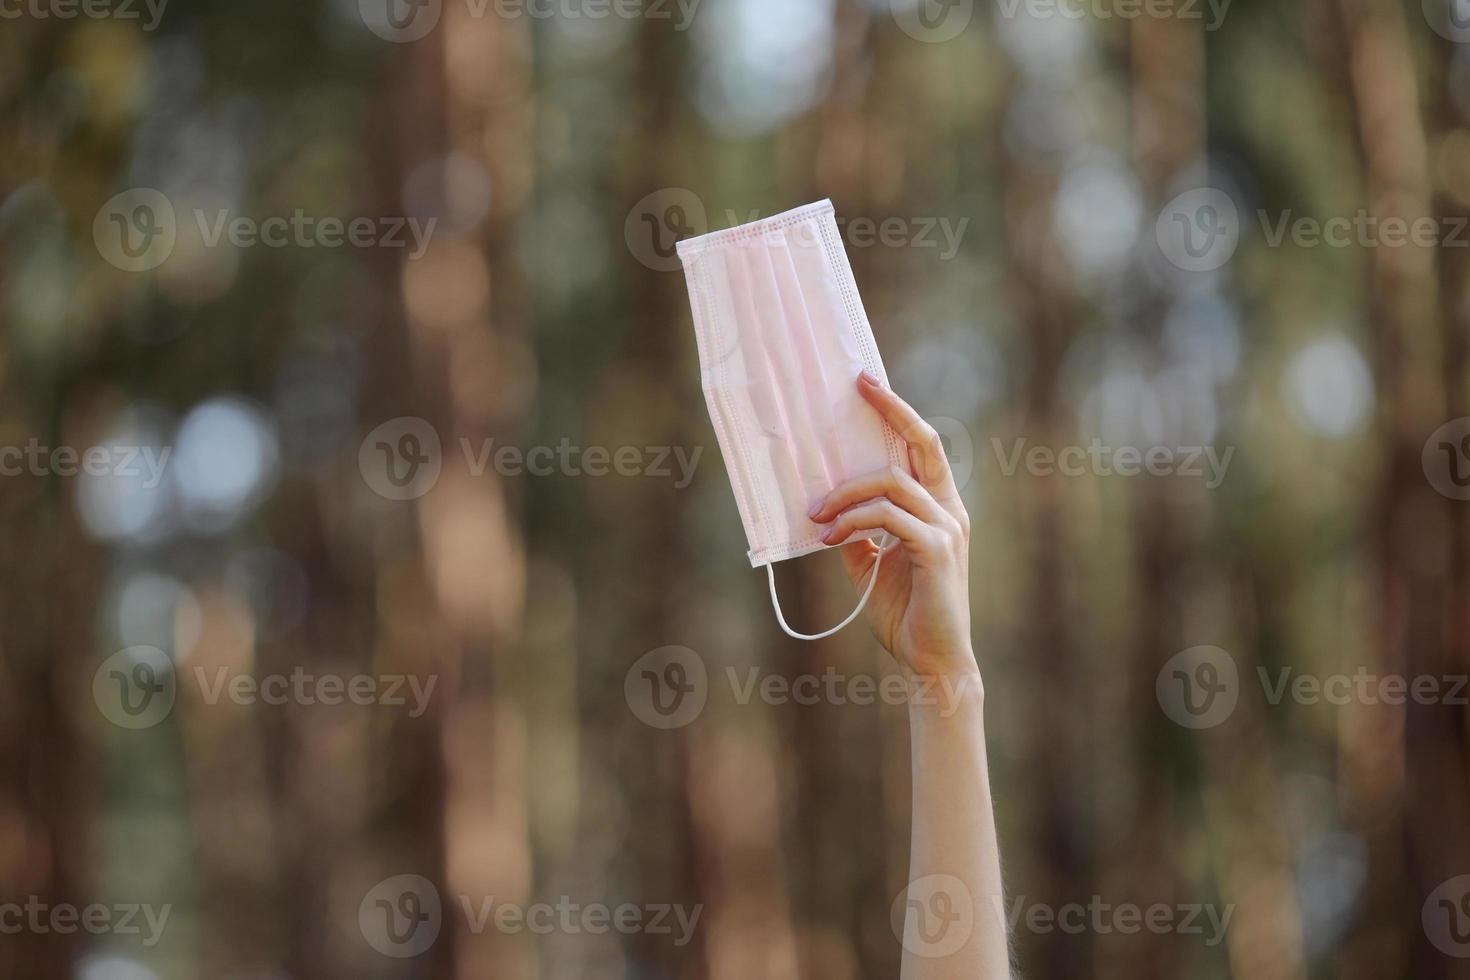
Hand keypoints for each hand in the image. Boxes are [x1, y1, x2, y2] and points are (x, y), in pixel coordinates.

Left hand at [809, 372, 977, 682]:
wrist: (932, 663)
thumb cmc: (908, 615)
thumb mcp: (872, 567)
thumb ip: (857, 535)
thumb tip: (826, 512)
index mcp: (939, 509)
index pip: (922, 447)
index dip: (898, 411)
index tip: (868, 383)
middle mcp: (950, 511)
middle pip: (922, 444)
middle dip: (890, 410)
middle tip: (854, 388)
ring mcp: (947, 528)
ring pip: (891, 482)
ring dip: (845, 493)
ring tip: (815, 514)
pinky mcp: (937, 550)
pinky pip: (887, 518)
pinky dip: (853, 521)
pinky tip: (829, 537)